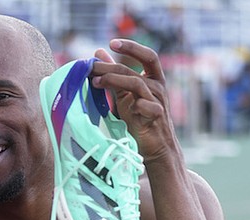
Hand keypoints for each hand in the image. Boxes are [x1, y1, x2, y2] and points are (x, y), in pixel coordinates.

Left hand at [91, 40, 177, 163]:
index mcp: (153, 79)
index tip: (112, 43)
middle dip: (109, 67)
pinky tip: (122, 107)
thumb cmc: (139, 118)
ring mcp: (159, 101)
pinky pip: (145, 105)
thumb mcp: (125, 93)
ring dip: (113, 81)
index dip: (132, 47)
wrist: (155, 146)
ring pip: (136, 84)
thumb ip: (114, 74)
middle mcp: (158, 87)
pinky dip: (133, 104)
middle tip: (90, 66)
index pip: (148, 56)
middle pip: (133, 70)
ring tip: (95, 82)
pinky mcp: (157, 116)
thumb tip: (99, 52)